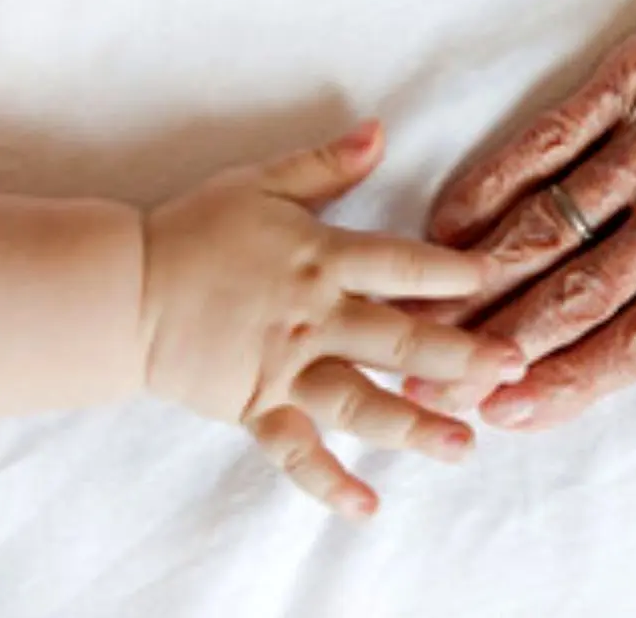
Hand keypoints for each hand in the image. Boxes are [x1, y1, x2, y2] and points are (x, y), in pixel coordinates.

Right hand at [141, 121, 523, 518]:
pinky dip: (329, 482)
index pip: (402, 264)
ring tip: (464, 444)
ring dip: (415, 425)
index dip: (453, 271)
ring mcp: (287, 368)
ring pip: (362, 401)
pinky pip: (297, 452)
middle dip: (460, 354)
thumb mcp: (262, 183)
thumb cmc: (195, 230)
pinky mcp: (257, 407)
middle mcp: (315, 316)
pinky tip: (368, 505)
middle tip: (511, 366)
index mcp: (322, 258)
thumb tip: (379, 129)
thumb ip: (326, 163)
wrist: (124, 287)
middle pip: (399, 337)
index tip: (498, 280)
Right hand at [405, 0, 635, 438]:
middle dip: (502, 344)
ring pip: (551, 225)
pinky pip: (549, 139)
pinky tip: (450, 221)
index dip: (573, 380)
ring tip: (423, 316)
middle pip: (579, 292)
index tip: (511, 410)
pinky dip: (493, 183)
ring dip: (481, 278)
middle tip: (436, 379)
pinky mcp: (635, 79)